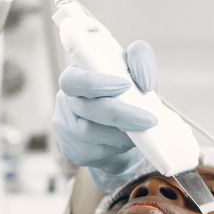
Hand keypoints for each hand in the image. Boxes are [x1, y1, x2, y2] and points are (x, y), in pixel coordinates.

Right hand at [52, 40, 159, 192]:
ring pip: (90, 133)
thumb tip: (144, 80)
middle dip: (119, 114)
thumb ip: (140, 61)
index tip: (125, 84)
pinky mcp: (72, 150)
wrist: (127, 129)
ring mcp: (65, 127)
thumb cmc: (129, 93)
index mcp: (77, 74)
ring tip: (141, 131)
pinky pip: (94, 152)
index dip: (96, 83)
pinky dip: (115, 147)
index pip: (74, 78)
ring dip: (120, 134)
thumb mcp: (137, 72)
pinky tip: (127, 142)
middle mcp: (65, 100)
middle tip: (148, 119)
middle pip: (85, 109)